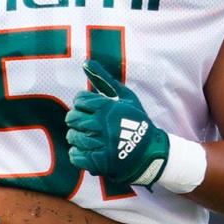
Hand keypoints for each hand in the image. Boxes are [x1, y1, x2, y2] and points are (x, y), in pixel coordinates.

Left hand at [65, 60, 169, 187]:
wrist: (151, 152)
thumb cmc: (137, 122)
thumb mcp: (125, 96)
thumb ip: (103, 79)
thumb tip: (85, 61)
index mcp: (107, 107)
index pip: (79, 100)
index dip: (82, 104)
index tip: (89, 109)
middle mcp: (102, 124)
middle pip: (72, 118)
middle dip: (76, 120)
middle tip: (86, 124)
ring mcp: (100, 144)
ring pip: (72, 137)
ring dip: (77, 137)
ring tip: (88, 138)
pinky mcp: (99, 161)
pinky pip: (76, 155)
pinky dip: (77, 153)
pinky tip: (86, 150)